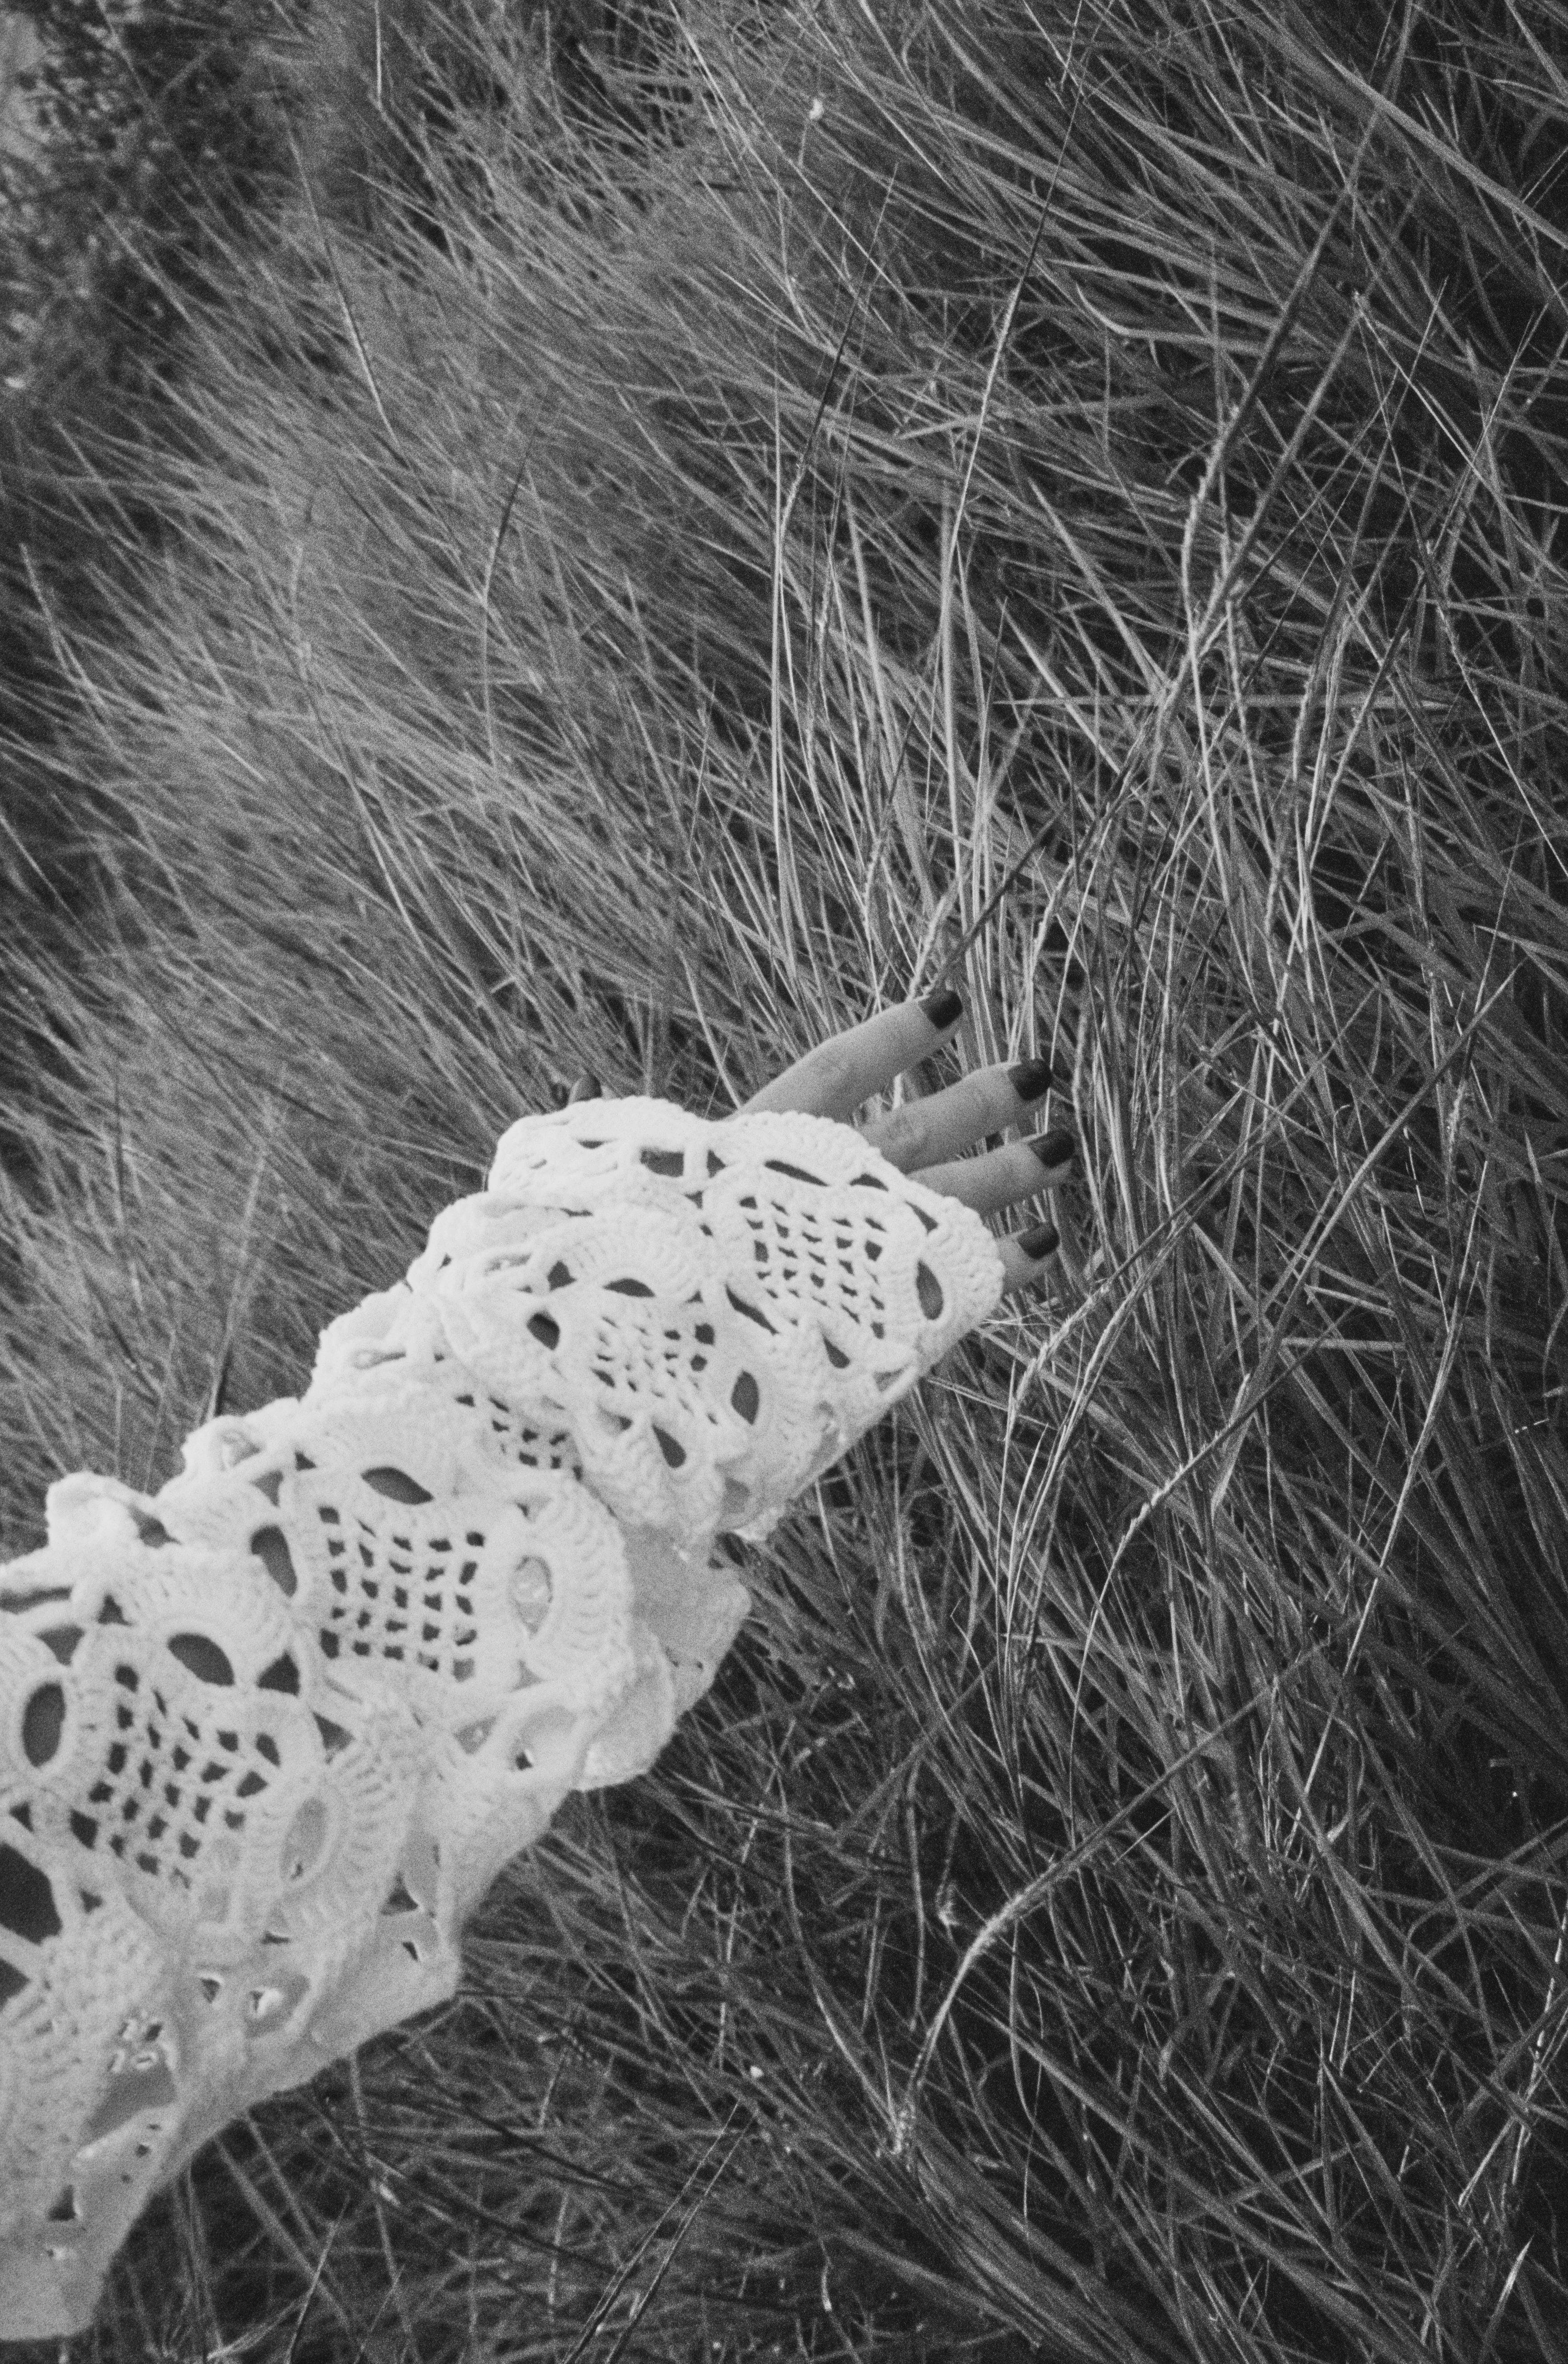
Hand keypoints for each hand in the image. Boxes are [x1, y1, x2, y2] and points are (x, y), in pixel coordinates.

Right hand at [577, 986, 1074, 1291]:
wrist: (639, 1353)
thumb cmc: (607, 1282)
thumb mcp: (605, 1201)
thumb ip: (634, 1172)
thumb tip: (578, 1124)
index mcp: (750, 1150)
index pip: (835, 1071)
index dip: (892, 1036)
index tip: (946, 1003)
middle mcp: (816, 1187)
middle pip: (918, 1128)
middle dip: (980, 1100)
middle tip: (1038, 1070)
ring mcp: (855, 1247)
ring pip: (956, 1194)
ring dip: (1015, 1168)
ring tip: (1066, 1142)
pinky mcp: (883, 1310)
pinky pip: (966, 1278)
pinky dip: (1009, 1264)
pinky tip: (1050, 1245)